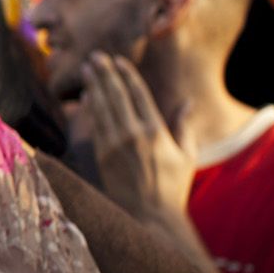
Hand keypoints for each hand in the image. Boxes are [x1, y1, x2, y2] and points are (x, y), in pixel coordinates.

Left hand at [83, 52, 198, 226]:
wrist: (151, 216)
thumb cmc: (173, 186)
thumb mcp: (187, 155)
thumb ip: (184, 127)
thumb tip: (187, 103)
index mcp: (156, 131)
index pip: (138, 94)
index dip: (126, 75)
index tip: (118, 60)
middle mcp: (133, 134)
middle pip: (115, 95)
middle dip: (104, 73)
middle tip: (94, 56)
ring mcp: (114, 144)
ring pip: (101, 107)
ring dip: (93, 85)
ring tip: (86, 69)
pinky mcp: (102, 155)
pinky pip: (94, 125)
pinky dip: (90, 108)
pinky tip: (87, 96)